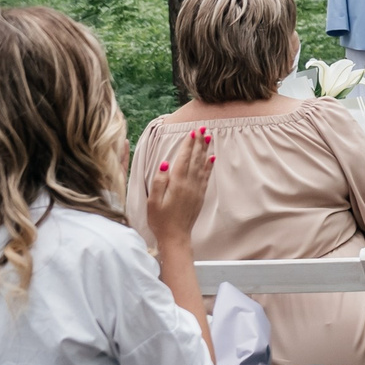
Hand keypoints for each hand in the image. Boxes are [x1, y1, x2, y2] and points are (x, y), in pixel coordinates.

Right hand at [144, 126, 215, 248]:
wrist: (176, 237)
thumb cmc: (160, 220)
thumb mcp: (153, 201)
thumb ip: (159, 181)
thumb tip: (165, 164)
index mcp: (177, 183)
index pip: (183, 158)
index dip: (188, 144)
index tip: (192, 132)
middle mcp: (189, 184)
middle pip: (195, 159)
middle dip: (198, 143)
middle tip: (202, 128)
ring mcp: (196, 190)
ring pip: (202, 165)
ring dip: (205, 150)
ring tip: (209, 138)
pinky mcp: (199, 195)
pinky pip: (205, 176)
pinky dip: (209, 165)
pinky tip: (211, 158)